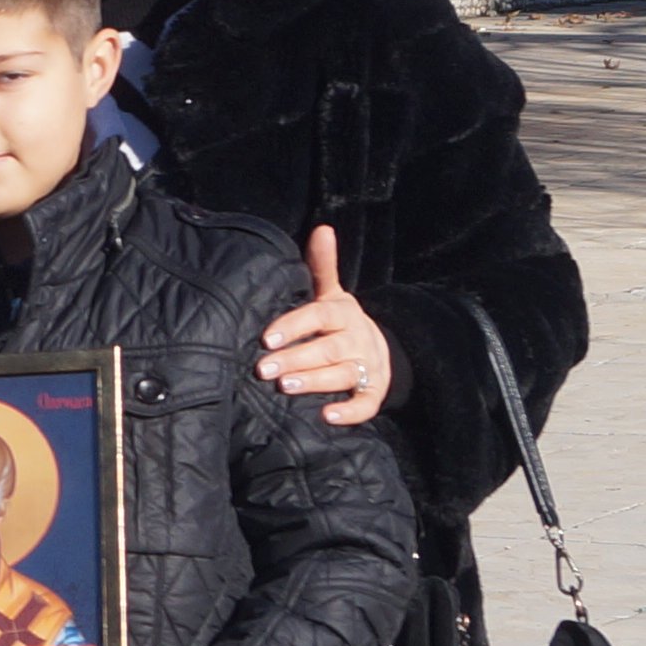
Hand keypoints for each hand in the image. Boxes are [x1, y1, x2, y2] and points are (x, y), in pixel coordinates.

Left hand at [255, 226, 391, 426]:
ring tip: (286, 386)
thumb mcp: (333, 295)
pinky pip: (366, 404)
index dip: (294, 325)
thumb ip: (322, 267)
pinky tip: (327, 416)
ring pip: (344, 374)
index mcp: (344, 313)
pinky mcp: (375, 392)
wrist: (381, 350)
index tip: (266, 338)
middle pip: (328, 349)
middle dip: (296, 358)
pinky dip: (350, 412)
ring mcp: (369, 367)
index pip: (319, 316)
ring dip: (316, 381)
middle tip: (264, 369)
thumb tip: (321, 228)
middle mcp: (358, 339)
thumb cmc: (341, 323)